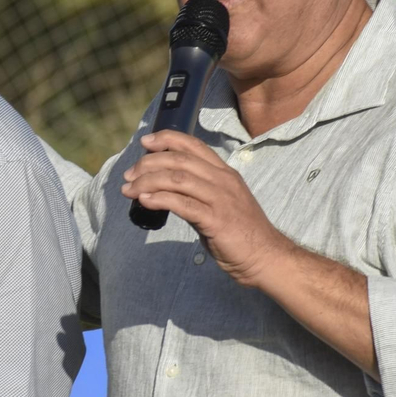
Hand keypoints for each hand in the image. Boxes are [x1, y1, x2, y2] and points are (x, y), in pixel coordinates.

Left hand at [121, 131, 292, 287]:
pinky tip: (144, 202)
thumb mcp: (221, 204)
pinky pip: (182, 204)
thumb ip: (197, 194)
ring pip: (177, 179)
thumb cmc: (242, 233)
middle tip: (129, 175)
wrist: (266, 257)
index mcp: (224, 173)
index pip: (193, 146)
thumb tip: (165, 191)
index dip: (167, 139)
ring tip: (130, 189)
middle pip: (179, 160)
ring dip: (148, 182)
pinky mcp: (216, 220)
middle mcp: (223, 180)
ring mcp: (221, 199)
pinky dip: (160, 199)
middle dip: (149, 163)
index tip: (145, 142)